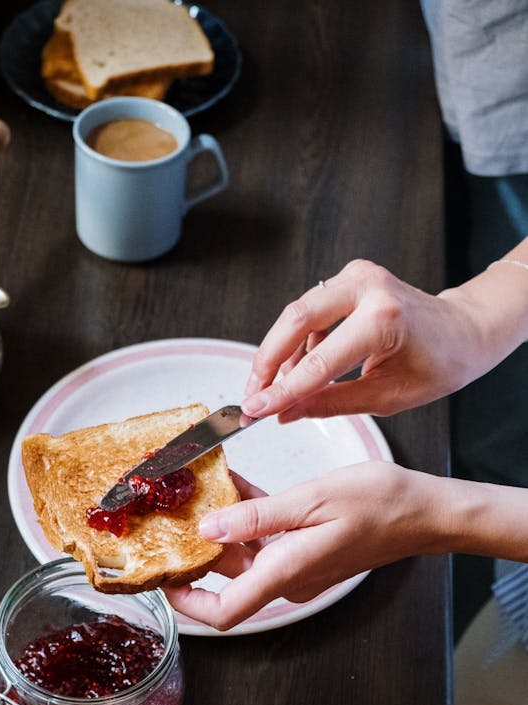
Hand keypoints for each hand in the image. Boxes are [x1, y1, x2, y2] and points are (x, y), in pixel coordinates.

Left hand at [166, 462, 445, 630]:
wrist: (425, 512)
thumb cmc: (380, 504)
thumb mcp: (311, 500)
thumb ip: (256, 516)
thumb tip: (210, 528)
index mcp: (285, 571)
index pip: (224, 612)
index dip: (187, 605)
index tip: (164, 581)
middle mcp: (288, 577)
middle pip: (228, 579)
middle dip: (197, 552)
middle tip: (172, 518)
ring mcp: (298, 566)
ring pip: (245, 555)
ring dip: (222, 528)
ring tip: (200, 491)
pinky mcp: (307, 552)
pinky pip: (266, 540)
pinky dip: (248, 518)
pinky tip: (236, 488)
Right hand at [240, 259, 489, 422]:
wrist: (465, 330)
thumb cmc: (439, 362)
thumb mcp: (386, 397)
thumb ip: (330, 403)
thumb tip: (285, 412)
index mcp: (384, 319)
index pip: (317, 362)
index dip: (282, 390)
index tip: (256, 410)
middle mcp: (367, 287)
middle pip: (294, 321)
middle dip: (267, 363)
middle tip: (253, 396)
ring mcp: (356, 276)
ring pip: (297, 314)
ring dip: (279, 354)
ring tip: (272, 390)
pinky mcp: (349, 278)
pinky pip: (310, 311)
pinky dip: (297, 342)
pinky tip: (296, 370)